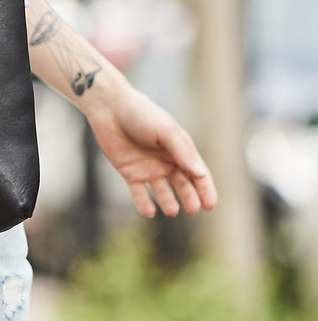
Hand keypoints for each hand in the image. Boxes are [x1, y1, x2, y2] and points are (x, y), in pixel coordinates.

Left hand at [86, 86, 216, 216]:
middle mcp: (166, 161)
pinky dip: (144, 203)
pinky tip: (150, 212)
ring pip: (162, 191)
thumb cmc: (142, 115)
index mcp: (180, 149)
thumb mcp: (166, 131)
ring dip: (168, 202)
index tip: (210, 205)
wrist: (110, 108)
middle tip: (193, 210)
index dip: (206, 189)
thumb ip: (182, 153)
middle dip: (190, 198)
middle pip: (183, 185)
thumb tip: (200, 174)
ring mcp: (148, 168)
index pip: (198, 174)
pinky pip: (139, 192)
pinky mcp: (129, 172)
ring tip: (172, 211)